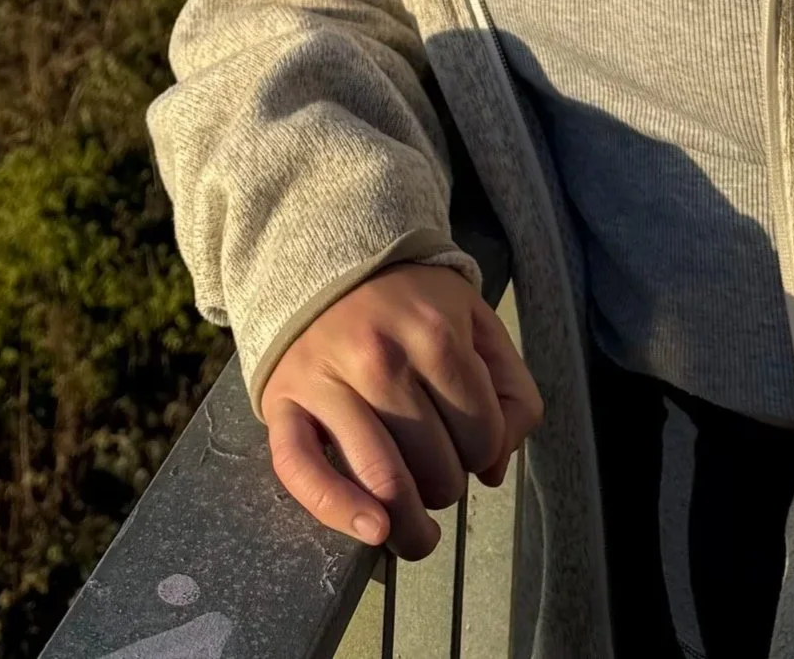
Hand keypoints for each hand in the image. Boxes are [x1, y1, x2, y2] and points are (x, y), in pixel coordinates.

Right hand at [261, 262, 543, 558]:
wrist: (327, 262)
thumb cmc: (412, 304)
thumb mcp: (478, 324)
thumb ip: (511, 390)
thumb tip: (495, 470)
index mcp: (434, 334)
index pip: (481, 435)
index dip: (485, 450)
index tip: (471, 438)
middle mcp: (379, 357)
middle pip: (435, 466)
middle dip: (448, 485)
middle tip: (440, 470)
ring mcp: (326, 380)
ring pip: (382, 479)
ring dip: (410, 522)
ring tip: (417, 529)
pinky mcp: (283, 402)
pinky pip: (301, 468)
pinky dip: (337, 510)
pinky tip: (372, 531)